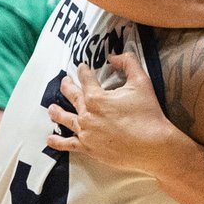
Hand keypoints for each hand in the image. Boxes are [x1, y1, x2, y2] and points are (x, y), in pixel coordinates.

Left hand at [46, 52, 176, 171]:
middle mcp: (87, 114)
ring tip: (51, 108)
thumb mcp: (142, 82)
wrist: (154, 146)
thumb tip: (114, 55)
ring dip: (57, 112)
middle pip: (72, 96)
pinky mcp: (89, 148)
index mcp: (96, 96)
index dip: (83, 71)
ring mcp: (86, 132)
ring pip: (65, 119)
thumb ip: (128, 62)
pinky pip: (68, 144)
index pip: (86, 78)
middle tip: (64, 82)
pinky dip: (57, 141)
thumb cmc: (149, 114)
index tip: (82, 67)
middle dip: (67, 87)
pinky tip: (49, 139)